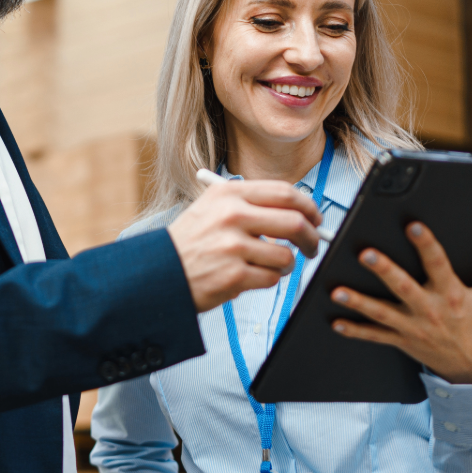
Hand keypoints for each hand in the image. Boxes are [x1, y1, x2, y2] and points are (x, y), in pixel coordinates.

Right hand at [167, 180, 323, 311]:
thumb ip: (252, 206)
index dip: (308, 206)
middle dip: (312, 237)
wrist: (158, 273)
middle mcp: (231, 216)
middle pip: (294, 221)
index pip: (284, 192)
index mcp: (228, 194)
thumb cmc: (188, 243)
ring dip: (285, 265)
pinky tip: (249, 276)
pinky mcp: (234, 275)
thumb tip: (299, 213)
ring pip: (286, 255)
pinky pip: (272, 278)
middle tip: (312, 245)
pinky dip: (267, 280)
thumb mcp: (211, 209)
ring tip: (267, 266)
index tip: (314, 218)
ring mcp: (232, 246)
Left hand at [329, 224, 471, 384]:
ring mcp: (413, 327)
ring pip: (382, 313)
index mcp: (452, 294)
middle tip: (365, 254)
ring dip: (359, 302)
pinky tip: (335, 321)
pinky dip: (355, 330)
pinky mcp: (402, 341)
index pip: (438, 264)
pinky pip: (375, 336)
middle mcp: (430, 310)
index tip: (414, 226)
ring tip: (337, 291)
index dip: (427, 245)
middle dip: (384, 271)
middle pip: (403, 287)